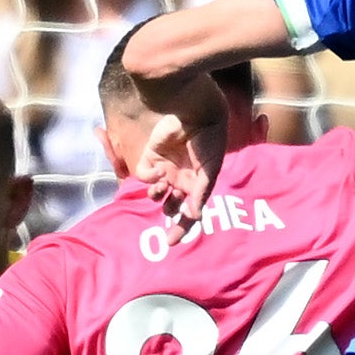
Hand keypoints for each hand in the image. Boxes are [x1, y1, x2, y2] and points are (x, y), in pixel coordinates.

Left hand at [134, 105, 228, 230]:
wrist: (194, 112)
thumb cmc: (209, 140)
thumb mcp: (210, 168)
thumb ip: (201, 192)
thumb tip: (195, 215)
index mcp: (198, 184)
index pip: (190, 212)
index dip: (182, 228)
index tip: (171, 242)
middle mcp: (181, 179)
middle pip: (172, 206)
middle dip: (168, 213)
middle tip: (167, 213)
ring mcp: (166, 169)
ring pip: (156, 193)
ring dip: (157, 195)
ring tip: (163, 186)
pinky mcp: (150, 158)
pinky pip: (144, 176)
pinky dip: (148, 178)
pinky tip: (158, 171)